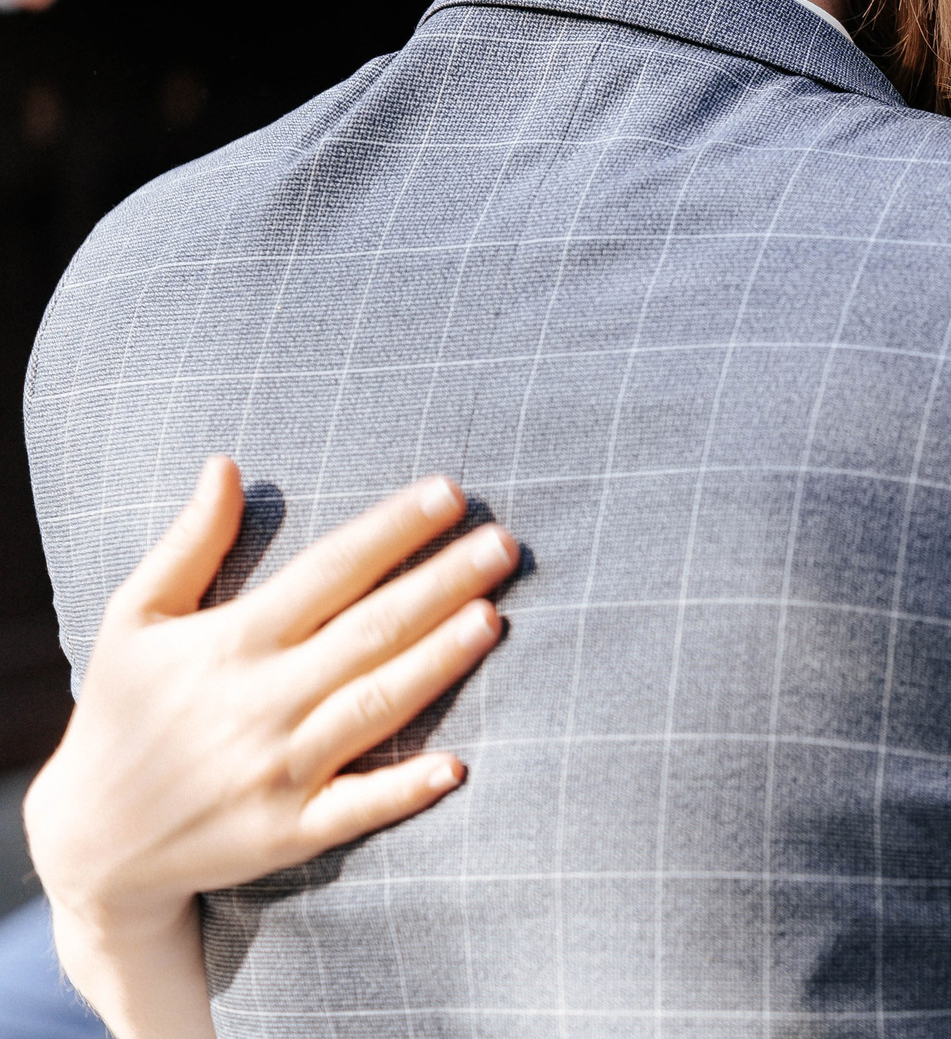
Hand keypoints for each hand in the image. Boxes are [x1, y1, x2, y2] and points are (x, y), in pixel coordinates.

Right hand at [27, 456, 515, 1005]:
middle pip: (369, 631)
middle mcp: (259, 702)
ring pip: (374, 707)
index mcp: (230, 643)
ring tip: (492, 618)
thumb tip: (225, 464)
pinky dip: (404, 790)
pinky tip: (457, 765)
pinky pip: (356, 808)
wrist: (89, 842)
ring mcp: (278, 769)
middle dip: (440, 584)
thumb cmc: (122, 713)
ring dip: (436, 664)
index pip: (328, 571)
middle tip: (505, 544)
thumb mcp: (134, 620)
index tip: (451, 491)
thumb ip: (186, 543)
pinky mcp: (289, 832)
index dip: (391, 530)